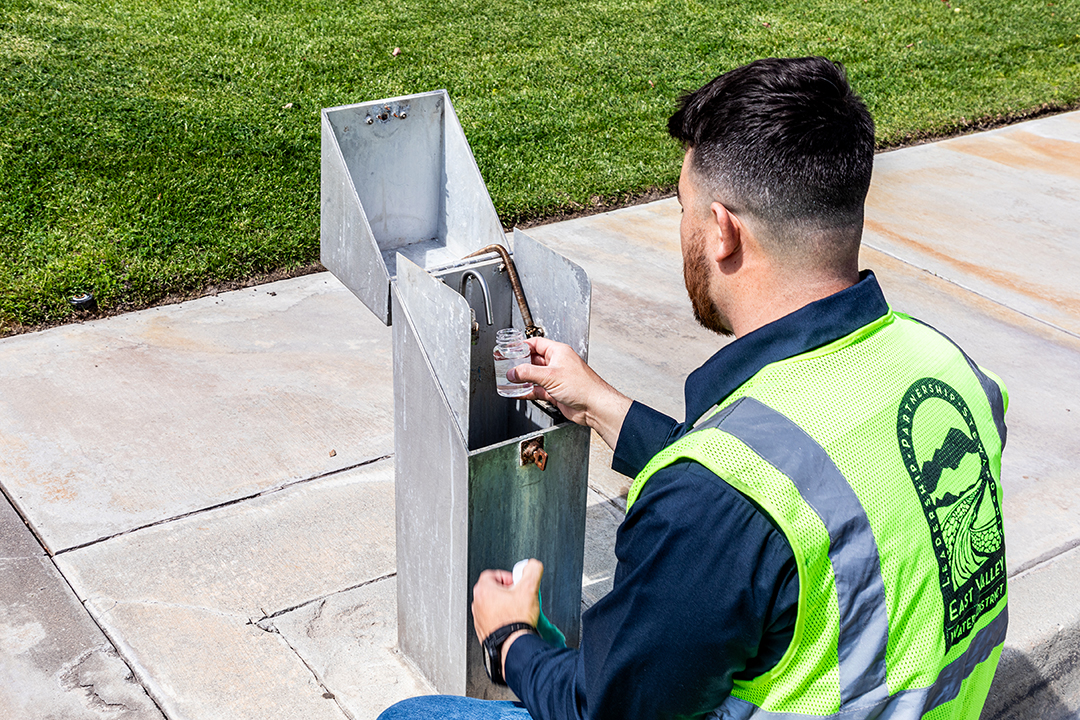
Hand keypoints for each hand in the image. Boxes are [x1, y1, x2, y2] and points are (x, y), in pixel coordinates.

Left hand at [472, 559, 542, 678]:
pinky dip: (502, 619)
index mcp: (484, 590)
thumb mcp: (530, 588)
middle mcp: (477, 604)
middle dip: (508, 592)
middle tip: (519, 597)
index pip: (493, 574)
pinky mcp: (484, 632)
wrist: (514, 646)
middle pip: (493, 590)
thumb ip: (532, 570)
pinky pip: (493, 620)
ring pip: (492, 606)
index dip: (508, 577)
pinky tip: (513, 623)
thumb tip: (533, 565)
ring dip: (505, 606)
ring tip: (518, 611)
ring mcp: (479, 619)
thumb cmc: (516, 620)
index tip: (517, 584)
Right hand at [507, 337, 632, 449]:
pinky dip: (528, 391)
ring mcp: (557, 378)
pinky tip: (518, 392)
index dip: (522, 346)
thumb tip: (514, 372)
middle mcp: (558, 363)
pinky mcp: (556, 392)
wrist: (594, 406)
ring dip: (523, 379)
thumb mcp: (550, 375)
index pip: (536, 344)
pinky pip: (537, 389)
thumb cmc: (583, 386)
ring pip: (535, 376)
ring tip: (509, 380)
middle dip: (520, 364)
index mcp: (559, 352)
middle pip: (534, 360)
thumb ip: (529, 373)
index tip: (510, 350)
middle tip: (507, 366)